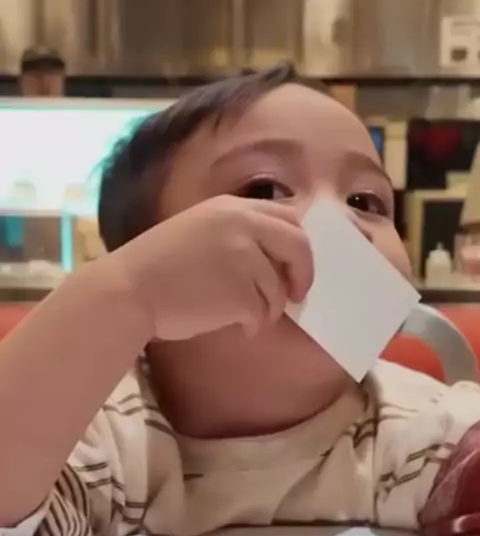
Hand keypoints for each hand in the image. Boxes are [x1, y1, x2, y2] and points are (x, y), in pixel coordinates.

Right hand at [113, 195, 313, 340]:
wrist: (127, 291)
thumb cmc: (158, 268)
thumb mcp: (199, 231)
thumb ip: (237, 234)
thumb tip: (279, 258)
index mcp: (231, 208)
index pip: (288, 218)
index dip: (299, 245)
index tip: (294, 266)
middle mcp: (242, 225)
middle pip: (299, 246)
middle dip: (303, 274)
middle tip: (297, 296)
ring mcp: (243, 258)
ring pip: (278, 289)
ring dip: (269, 309)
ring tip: (245, 318)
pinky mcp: (239, 292)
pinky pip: (262, 313)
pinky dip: (254, 326)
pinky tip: (235, 327)